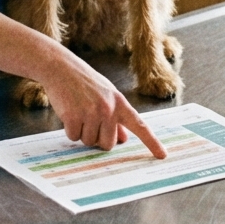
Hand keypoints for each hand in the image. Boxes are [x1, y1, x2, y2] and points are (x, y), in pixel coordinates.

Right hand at [40, 55, 168, 157]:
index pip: (140, 126)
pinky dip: (70, 130)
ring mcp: (91, 113)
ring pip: (88, 142)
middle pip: (107, 144)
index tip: (162, 155)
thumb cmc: (85, 82)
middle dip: (97, 138)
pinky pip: (73, 137)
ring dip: (82, 132)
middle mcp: (108, 109)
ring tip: (78, 112)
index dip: (152, 142)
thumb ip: (116, 117)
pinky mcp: (73, 116)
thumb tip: (123, 139)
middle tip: (89, 120)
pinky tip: (69, 113)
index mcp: (120, 103)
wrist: (62, 68)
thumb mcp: (106, 95)